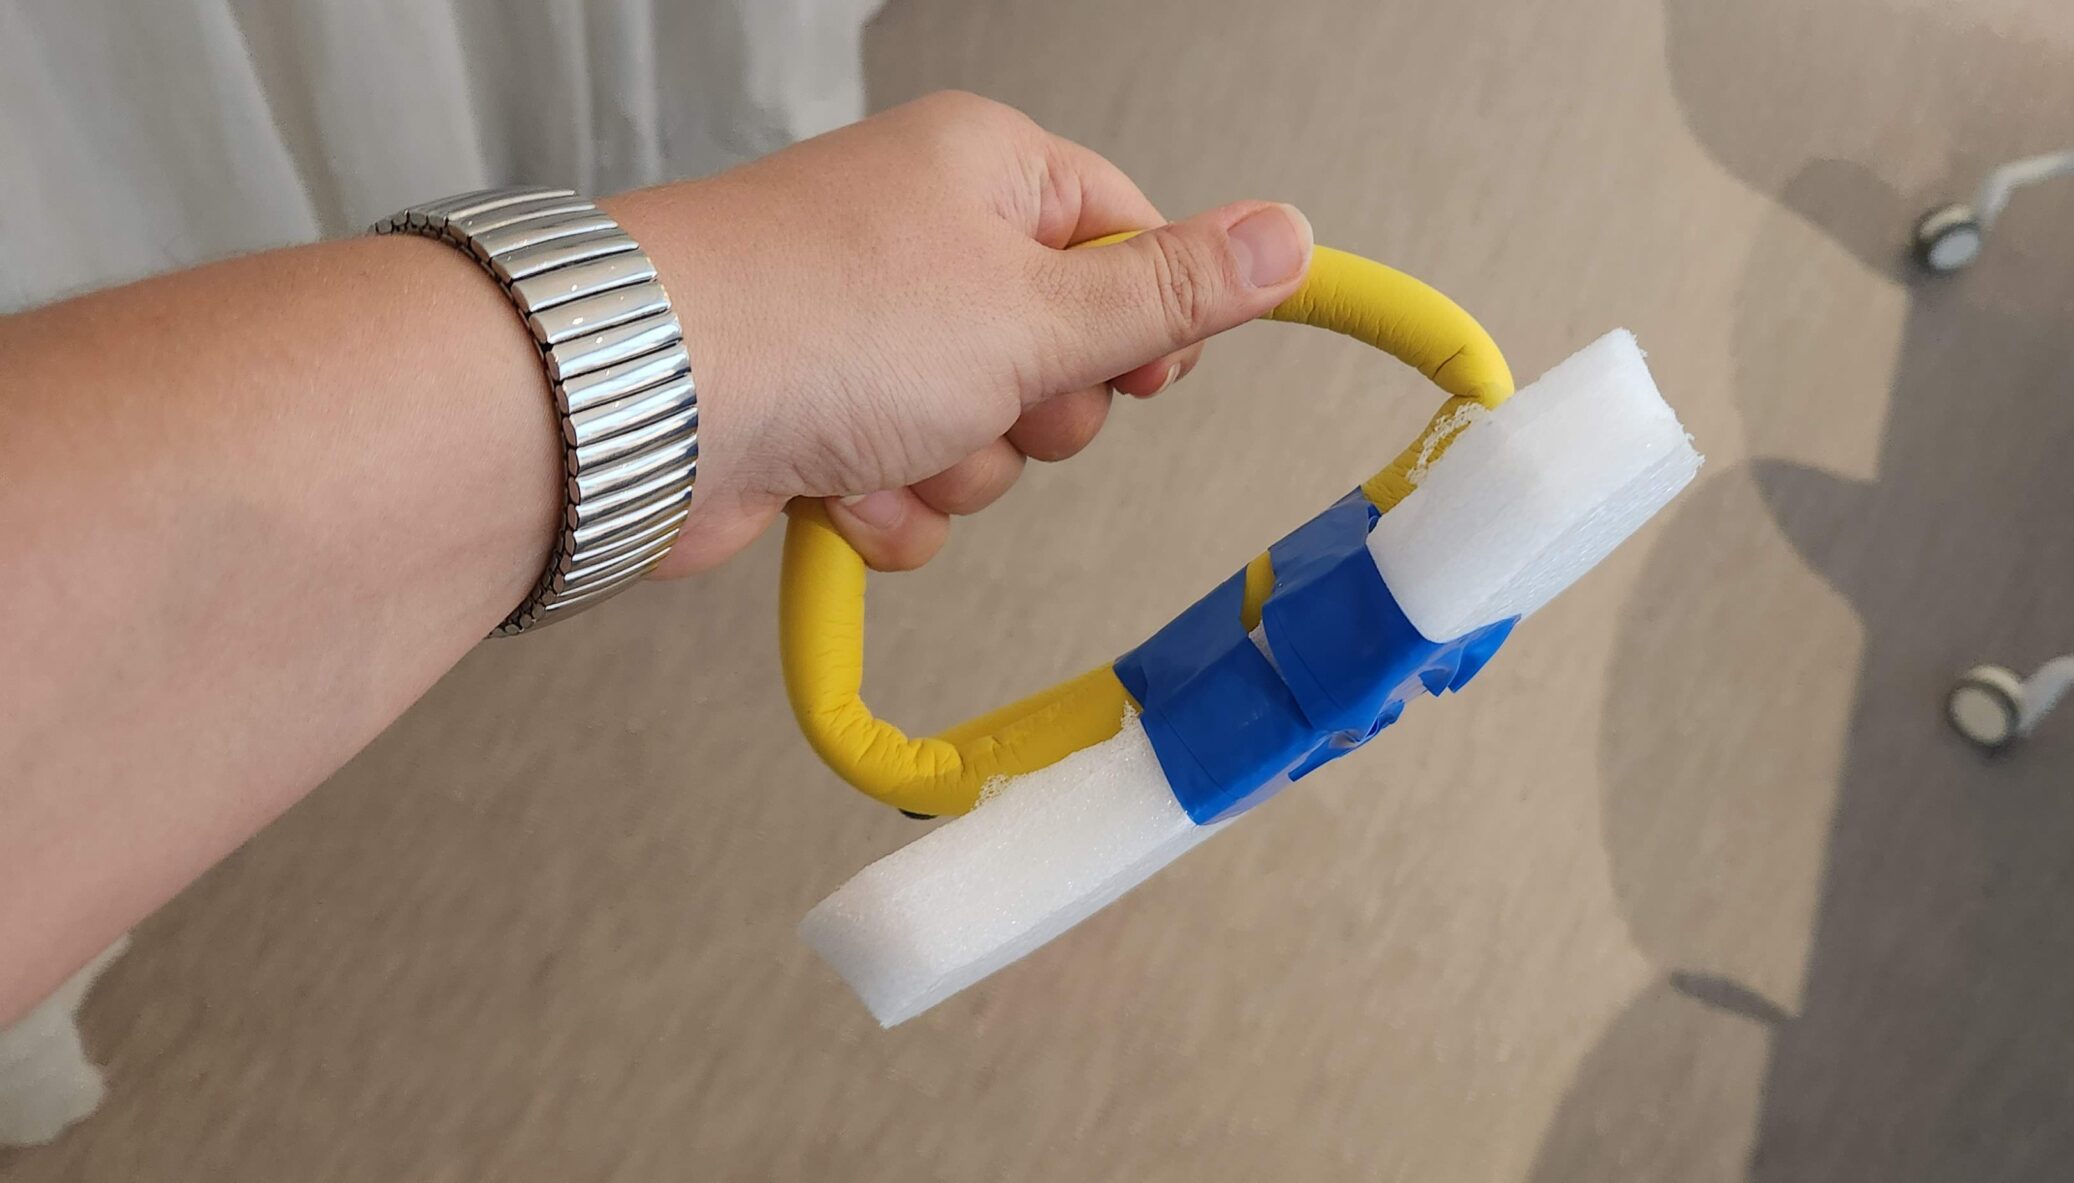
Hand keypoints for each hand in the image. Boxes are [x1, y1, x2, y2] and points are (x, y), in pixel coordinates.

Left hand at [603, 91, 1314, 574]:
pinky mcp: (823, 420)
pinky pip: (914, 489)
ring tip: (887, 441)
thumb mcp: (1041, 312)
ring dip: (956, 468)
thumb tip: (1290, 235)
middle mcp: (928, 242)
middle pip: (1067, 355)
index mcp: (989, 174)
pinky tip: (836, 485)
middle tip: (988, 397)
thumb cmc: (821, 320)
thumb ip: (1173, 294)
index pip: (1128, 239)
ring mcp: (869, 334)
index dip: (1147, 322)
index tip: (1138, 371)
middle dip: (1037, 413)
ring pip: (992, 438)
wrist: (642, 405)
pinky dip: (888, 506)